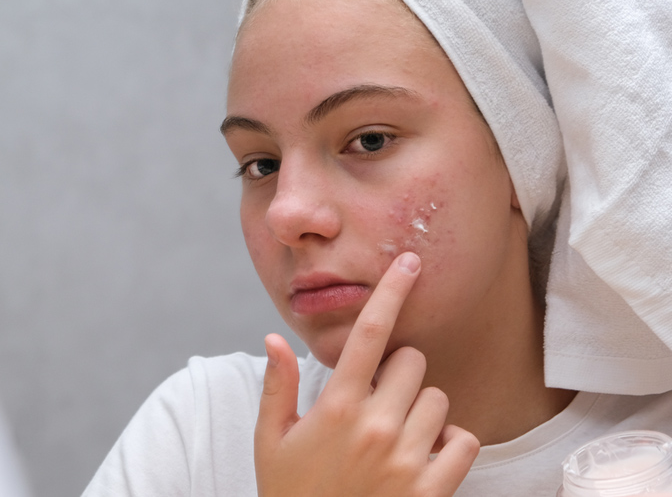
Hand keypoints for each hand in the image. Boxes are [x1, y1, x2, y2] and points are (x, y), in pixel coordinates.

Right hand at [254, 252, 479, 496]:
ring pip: (438, 399)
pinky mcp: (430, 489)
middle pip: (413, 362)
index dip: (390, 292)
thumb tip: (273, 338)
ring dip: (422, 408)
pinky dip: (451, 443)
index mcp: (335, 407)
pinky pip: (464, 440)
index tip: (409, 263)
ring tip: (395, 433)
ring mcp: (406, 458)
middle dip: (398, 373)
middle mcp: (374, 426)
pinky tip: (423, 455)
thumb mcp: (272, 441)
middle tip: (378, 398)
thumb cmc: (290, 494)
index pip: (368, 334)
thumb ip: (277, 386)